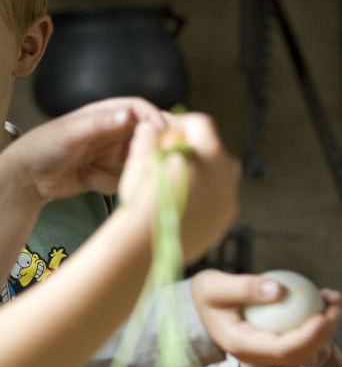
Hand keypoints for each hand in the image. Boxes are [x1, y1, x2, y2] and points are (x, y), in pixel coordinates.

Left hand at [5, 97, 165, 202]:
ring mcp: (108, 155)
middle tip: (155, 159)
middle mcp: (111, 133)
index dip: (153, 118)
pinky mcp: (104, 176)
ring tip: (100, 169)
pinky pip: (120, 181)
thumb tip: (129, 115)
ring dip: (126, 169)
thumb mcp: (71, 133)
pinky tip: (85, 179)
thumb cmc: (43, 146)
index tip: (163, 133)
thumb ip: (99, 125)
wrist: (25, 178)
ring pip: (135, 161)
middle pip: (144, 135)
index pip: (138, 110)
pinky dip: (106, 183)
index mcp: (104, 114)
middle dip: (149, 147)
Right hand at [118, 112, 240, 262]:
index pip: (201, 124)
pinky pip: (216, 204)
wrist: (144, 244)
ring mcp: (227, 202)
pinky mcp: (222, 224)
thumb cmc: (142, 199)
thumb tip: (150, 128)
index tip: (167, 131)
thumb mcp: (140, 159)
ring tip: (175, 184)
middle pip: (214, 151)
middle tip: (170, 158)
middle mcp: (225, 175)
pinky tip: (180, 206)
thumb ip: (148, 137)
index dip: (181, 122)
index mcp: (208, 153)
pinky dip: (202, 201)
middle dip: (194, 151)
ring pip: (218, 179)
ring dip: (201, 176)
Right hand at [191, 270, 341, 366]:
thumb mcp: (215, 286)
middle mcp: (256, 354)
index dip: (307, 336)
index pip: (282, 350)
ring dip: (323, 326)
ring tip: (331, 297)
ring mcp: (264, 351)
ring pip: (303, 348)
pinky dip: (313, 321)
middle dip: (324, 331)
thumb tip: (279, 289)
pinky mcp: (270, 342)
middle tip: (334, 301)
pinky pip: (298, 337)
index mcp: (241, 346)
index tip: (322, 315)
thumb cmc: (203, 295)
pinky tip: (319, 299)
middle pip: (299, 354)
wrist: (193, 307)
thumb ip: (244, 287)